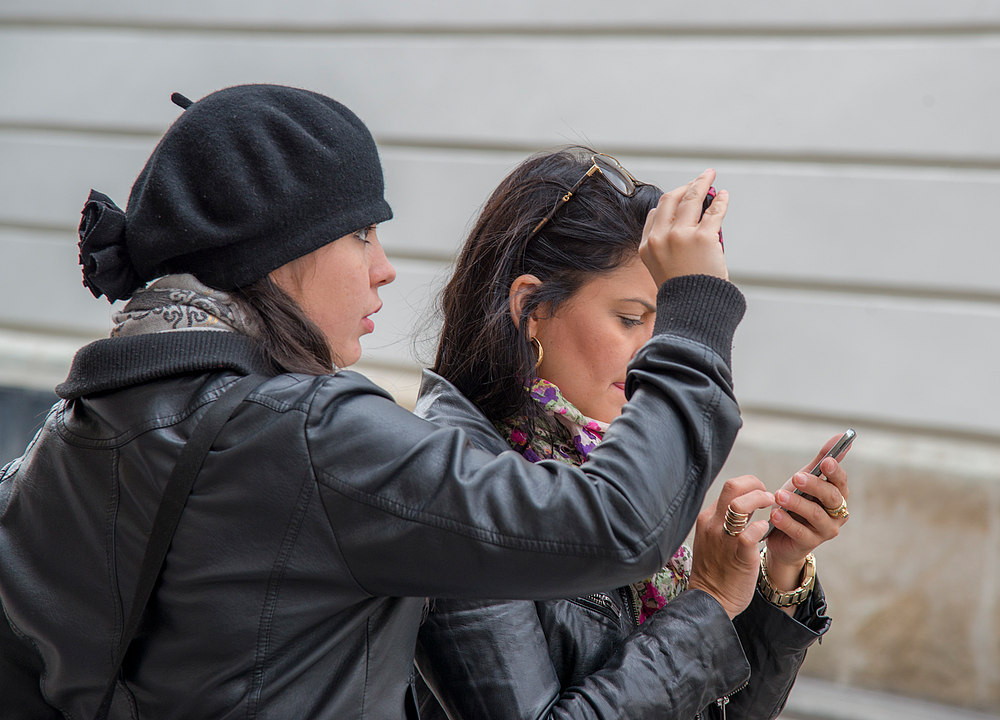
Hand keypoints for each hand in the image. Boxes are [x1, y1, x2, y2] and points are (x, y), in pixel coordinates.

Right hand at [638, 169, 728, 285]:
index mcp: (647, 246)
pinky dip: (720, 201)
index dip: (670, 203)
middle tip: (698, 181)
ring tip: (710, 176)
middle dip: (685, 187)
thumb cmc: (684, 293)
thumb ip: (668, 247)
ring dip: (702, 184)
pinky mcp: (702, 238)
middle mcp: (660, 238)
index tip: (682, 198)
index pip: (655, 214)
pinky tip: (723, 195)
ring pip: (691, 199)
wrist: (693, 309)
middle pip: (670, 200)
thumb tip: (689, 224)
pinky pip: (713, 212)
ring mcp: (681, 236)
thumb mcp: (664, 269)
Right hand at [689, 476, 773, 619]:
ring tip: (771, 507)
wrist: (709, 600)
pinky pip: (750, 532)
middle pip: (732, 487)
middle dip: (755, 485)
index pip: (728, 487)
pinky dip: (762, 527)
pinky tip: (766, 531)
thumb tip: (744, 504)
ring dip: (761, 501)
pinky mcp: (738, 556)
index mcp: (707, 518)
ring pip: (740, 505)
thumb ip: (723, 521)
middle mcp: (713, 525)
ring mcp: (724, 540)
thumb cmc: (714, 570)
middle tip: (768, 496)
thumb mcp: (711, 538)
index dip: (749, 485)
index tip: (760, 494)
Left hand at [765, 435, 851, 591]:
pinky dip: (787, 522)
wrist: (781, 536)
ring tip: (779, 495)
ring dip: (796, 503)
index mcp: (838, 495)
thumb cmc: (795, 503)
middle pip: (831, 498)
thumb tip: (840, 436)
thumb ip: (820, 460)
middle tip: (796, 477)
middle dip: (814, 486)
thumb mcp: (805, 480)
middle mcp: (837, 513)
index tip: (825, 462)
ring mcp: (825, 530)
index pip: (841, 481)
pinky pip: (800, 532)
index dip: (834, 472)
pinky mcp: (809, 544)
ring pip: (815, 515)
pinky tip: (774, 514)